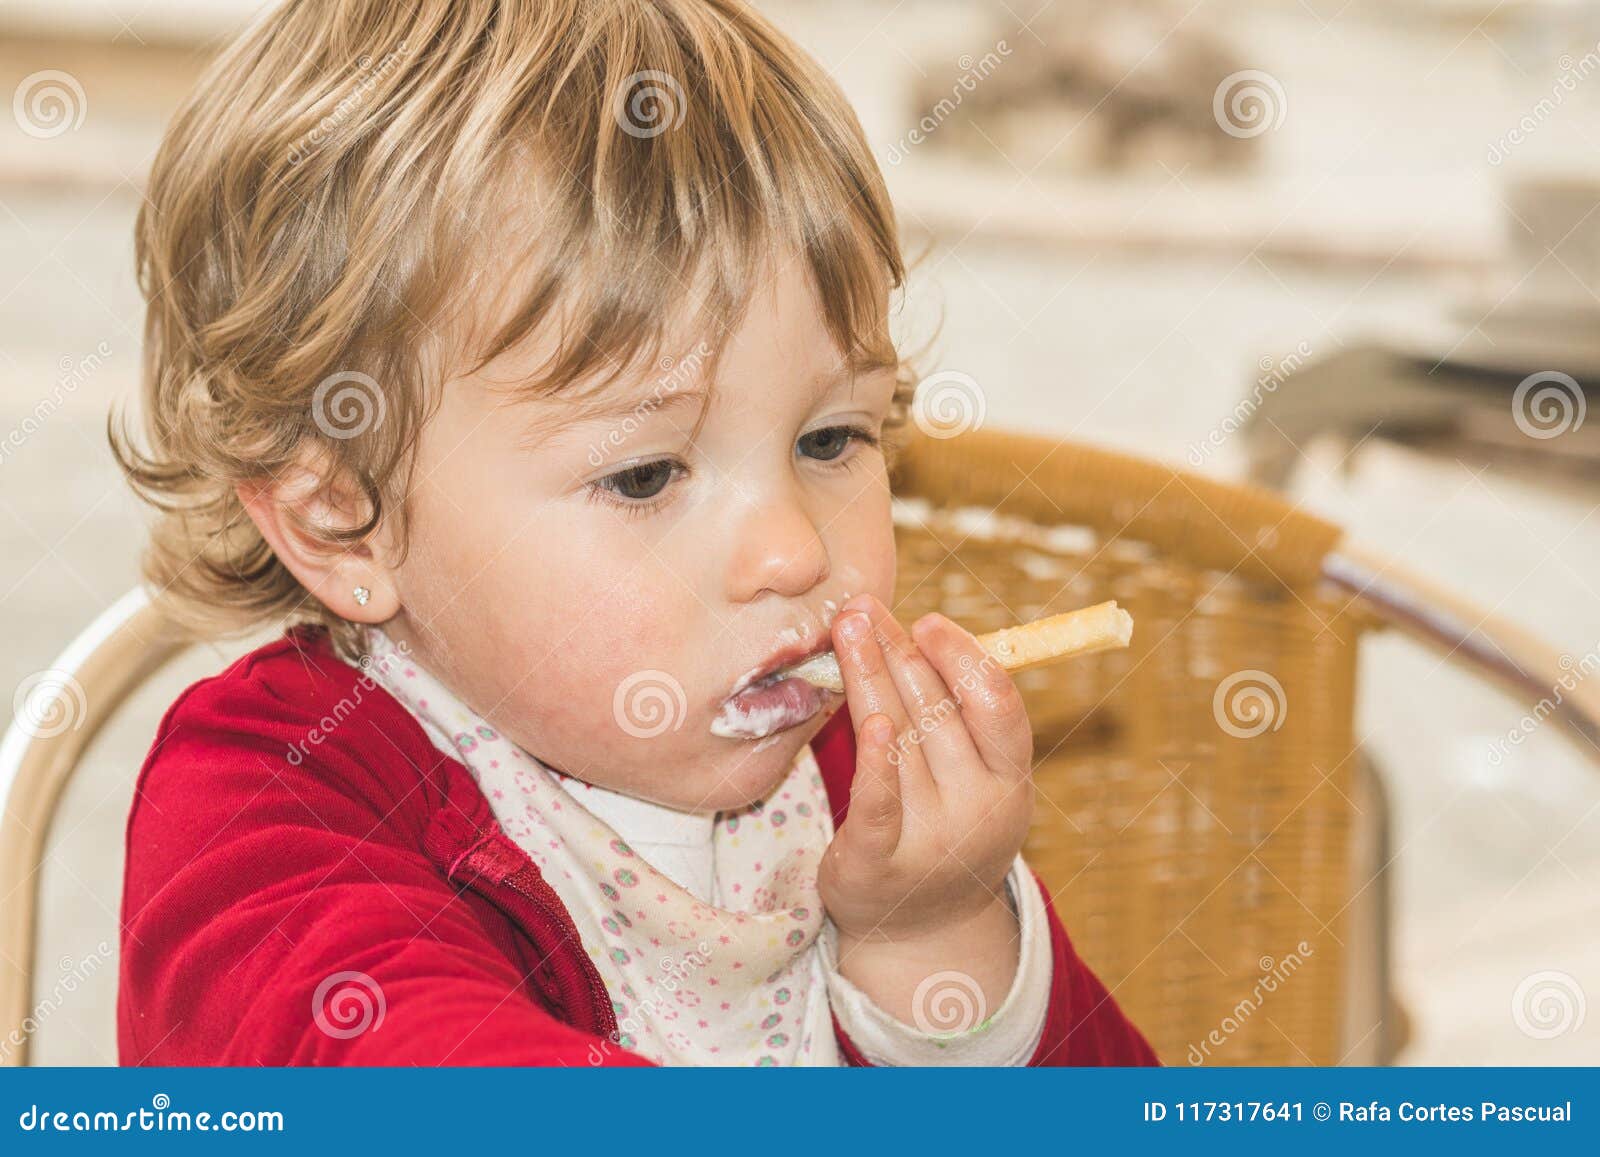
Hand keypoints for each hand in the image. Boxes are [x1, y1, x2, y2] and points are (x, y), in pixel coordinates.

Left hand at [817, 592, 1035, 1023]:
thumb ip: (956, 717)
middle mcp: (978, 810)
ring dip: (871, 678)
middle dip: (900, 653)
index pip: (996, 708)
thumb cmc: (942, 828)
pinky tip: (867, 720)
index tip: (928, 621)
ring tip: (847, 631)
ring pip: (900, 741)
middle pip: (938, 715)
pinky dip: (874, 761)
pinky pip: (878, 805)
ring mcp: (932, 840)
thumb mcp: (974, 780)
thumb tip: (919, 631)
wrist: (919, 930)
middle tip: (865, 608)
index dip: (964, 659)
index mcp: (1009, 782)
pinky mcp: (879, 864)